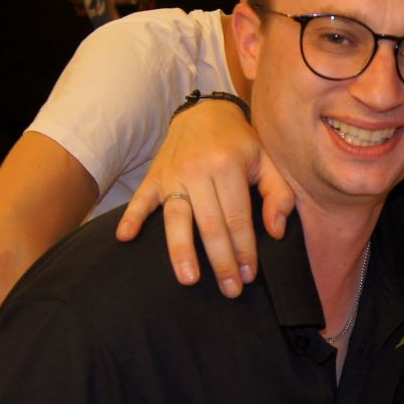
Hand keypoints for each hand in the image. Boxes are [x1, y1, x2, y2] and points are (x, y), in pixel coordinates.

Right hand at [114, 99, 294, 295]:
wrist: (205, 112)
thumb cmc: (240, 143)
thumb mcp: (267, 160)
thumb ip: (278, 194)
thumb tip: (275, 231)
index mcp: (227, 166)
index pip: (237, 217)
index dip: (244, 249)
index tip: (248, 275)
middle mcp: (197, 171)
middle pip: (209, 224)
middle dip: (221, 261)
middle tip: (230, 290)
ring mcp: (172, 175)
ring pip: (176, 218)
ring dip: (181, 251)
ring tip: (189, 279)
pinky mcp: (153, 177)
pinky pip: (140, 200)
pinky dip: (130, 218)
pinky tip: (125, 239)